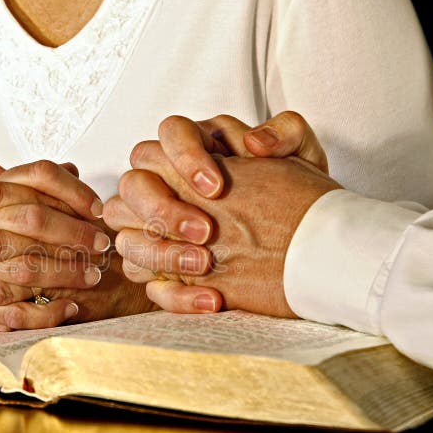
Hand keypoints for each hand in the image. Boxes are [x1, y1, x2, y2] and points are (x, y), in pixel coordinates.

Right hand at [0, 159, 110, 329]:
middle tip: (102, 246)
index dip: (70, 191)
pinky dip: (43, 311)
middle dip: (72, 234)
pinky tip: (70, 308)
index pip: (33, 176)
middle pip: (30, 220)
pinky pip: (10, 309)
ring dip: (63, 272)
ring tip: (92, 277)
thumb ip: (27, 187)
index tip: (98, 208)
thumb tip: (70, 169)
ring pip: (23, 265)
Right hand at [104, 113, 339, 316]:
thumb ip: (288, 133)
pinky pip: (147, 283)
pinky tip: (211, 299)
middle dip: (163, 209)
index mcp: (195, 147)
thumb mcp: (302, 159)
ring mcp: (157, 229)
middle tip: (204, 230)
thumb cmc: (294, 194)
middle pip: (133, 184)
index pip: (169, 134)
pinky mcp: (163, 270)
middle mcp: (165, 184)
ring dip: (161, 252)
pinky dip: (176, 295)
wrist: (305, 242)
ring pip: (127, 235)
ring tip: (204, 264)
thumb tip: (255, 143)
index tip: (215, 187)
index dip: (183, 158)